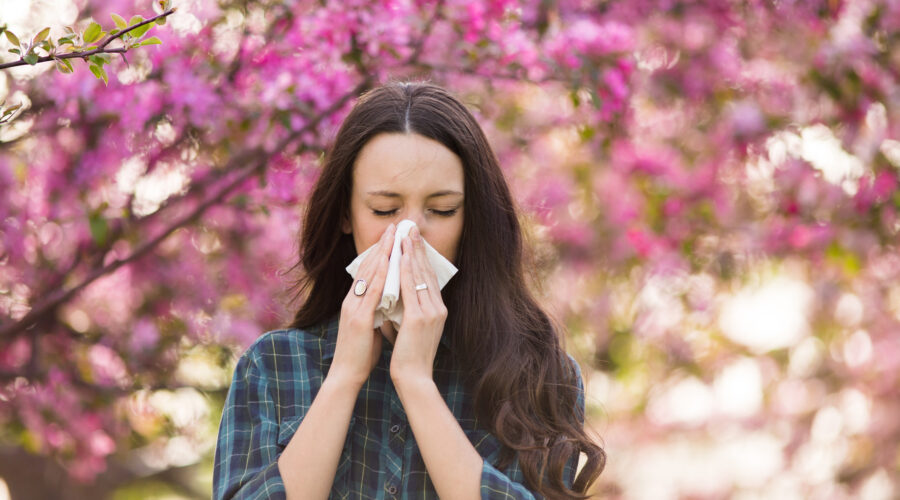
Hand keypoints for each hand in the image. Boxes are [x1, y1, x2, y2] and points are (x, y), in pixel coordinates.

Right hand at [330, 223, 394, 387]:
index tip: (391, 237)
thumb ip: (377, 310)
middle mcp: (351, 300)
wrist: (347, 375)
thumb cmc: (361, 353)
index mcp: (355, 302)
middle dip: (381, 246)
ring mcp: (353, 308)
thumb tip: (390, 300)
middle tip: (394, 227)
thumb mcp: (370, 325)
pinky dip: (380, 276)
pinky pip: (371, 293)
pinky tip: (388, 264)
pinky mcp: (358, 319)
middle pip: (366, 266)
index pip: (367, 271)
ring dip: (382, 254)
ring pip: (368, 275)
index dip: (379, 252)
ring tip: (393, 236)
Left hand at [390, 226, 447, 383]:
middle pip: (426, 271)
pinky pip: (411, 288)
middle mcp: (438, 308)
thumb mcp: (410, 328)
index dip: (421, 257)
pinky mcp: (420, 318)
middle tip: (410, 228)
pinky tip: (400, 256)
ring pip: (419, 276)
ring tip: (405, 234)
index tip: (413, 240)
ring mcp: (431, 312)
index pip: (428, 277)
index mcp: (437, 310)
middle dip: (417, 248)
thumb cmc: (409, 356)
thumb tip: (395, 297)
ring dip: (411, 253)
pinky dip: (405, 270)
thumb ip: (407, 310)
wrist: (414, 377)